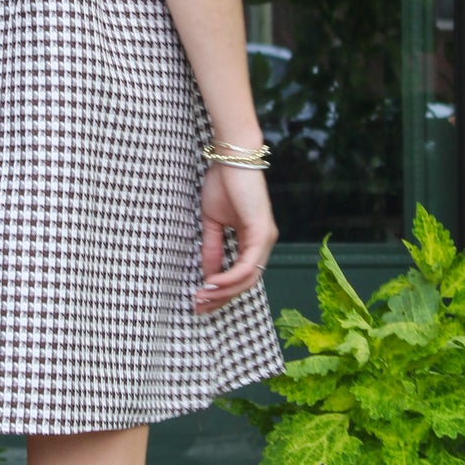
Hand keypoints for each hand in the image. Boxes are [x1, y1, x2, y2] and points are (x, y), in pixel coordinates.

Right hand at [194, 161, 277, 312]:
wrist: (231, 157)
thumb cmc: (223, 183)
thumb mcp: (212, 223)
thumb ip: (212, 248)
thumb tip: (207, 275)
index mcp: (254, 240)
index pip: (242, 275)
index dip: (222, 291)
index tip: (200, 299)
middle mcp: (264, 243)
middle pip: (246, 283)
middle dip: (221, 298)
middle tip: (199, 306)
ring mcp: (265, 239)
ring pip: (248, 278)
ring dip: (223, 291)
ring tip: (202, 296)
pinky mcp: (261, 232)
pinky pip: (247, 265)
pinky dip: (229, 277)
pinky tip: (212, 282)